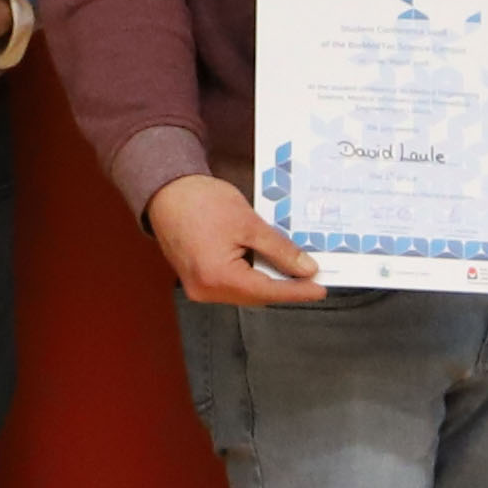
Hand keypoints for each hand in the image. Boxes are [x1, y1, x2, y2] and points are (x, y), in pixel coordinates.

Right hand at [149, 171, 329, 306]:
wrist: (166, 191)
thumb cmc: (202, 202)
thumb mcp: (249, 223)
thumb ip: (279, 250)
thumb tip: (306, 269)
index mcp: (217, 277)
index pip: (267, 291)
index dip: (297, 291)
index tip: (321, 289)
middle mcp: (206, 290)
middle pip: (256, 296)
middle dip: (284, 287)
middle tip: (312, 277)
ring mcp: (199, 288)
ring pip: (244, 292)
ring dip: (268, 282)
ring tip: (294, 269)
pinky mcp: (197, 279)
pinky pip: (231, 285)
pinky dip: (251, 276)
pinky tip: (267, 264)